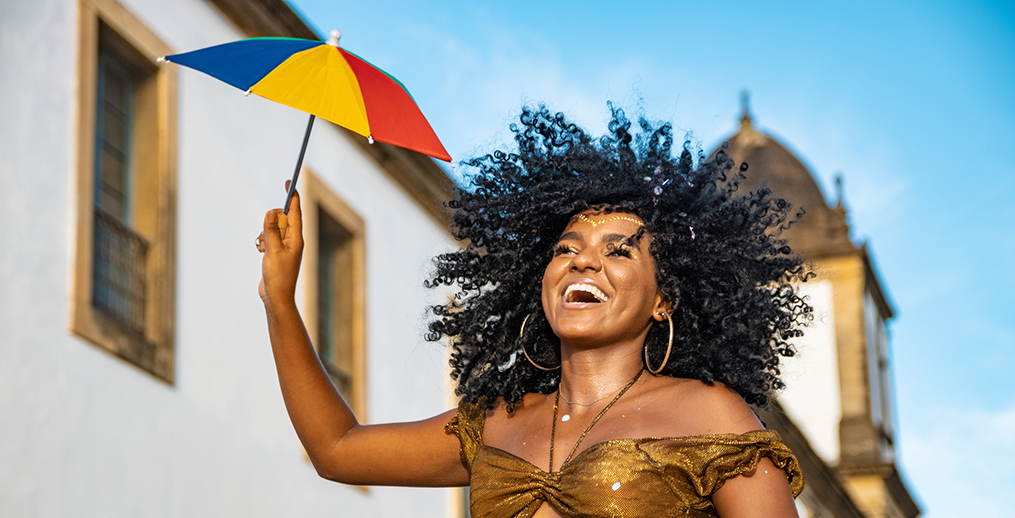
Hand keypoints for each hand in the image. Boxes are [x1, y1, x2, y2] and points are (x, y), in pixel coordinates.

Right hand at [257, 181, 302, 307]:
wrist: (276, 296)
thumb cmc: (278, 276)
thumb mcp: (272, 250)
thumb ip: (271, 230)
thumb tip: (272, 212)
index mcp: (297, 238)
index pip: (295, 212)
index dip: (292, 196)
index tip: (289, 182)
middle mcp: (292, 240)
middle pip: (281, 218)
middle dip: (270, 223)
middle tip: (267, 237)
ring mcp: (284, 246)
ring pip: (271, 228)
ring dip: (264, 235)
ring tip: (264, 249)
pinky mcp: (276, 252)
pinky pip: (267, 238)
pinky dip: (262, 242)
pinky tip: (261, 253)